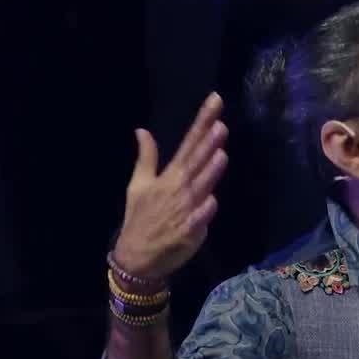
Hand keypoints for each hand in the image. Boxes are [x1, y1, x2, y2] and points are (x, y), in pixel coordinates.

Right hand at [112, 93, 227, 282]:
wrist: (137, 256)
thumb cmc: (140, 218)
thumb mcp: (138, 185)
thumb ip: (146, 158)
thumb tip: (142, 130)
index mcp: (168, 176)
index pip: (188, 143)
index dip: (202, 122)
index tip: (215, 102)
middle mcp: (177, 189)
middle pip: (196, 161)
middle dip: (207, 143)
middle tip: (221, 123)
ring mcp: (184, 209)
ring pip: (201, 187)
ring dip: (210, 171)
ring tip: (221, 152)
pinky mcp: (189, 230)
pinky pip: (199, 218)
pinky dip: (205, 209)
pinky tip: (212, 199)